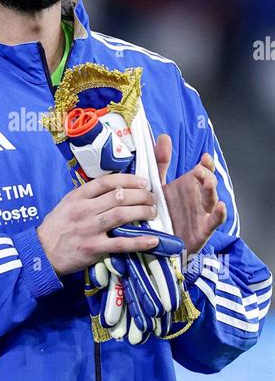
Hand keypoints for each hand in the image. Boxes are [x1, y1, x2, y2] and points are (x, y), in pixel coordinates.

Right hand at [37, 174, 159, 275]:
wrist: (42, 252)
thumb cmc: (56, 227)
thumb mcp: (67, 204)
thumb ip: (86, 195)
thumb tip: (112, 187)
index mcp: (77, 197)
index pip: (106, 182)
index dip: (128, 179)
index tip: (142, 181)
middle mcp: (84, 210)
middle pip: (119, 196)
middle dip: (141, 195)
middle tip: (151, 198)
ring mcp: (90, 229)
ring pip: (122, 215)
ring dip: (142, 212)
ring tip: (153, 212)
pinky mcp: (94, 248)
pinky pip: (121, 244)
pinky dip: (140, 241)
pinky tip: (153, 239)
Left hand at [154, 134, 226, 254]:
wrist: (164, 243)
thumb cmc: (165, 212)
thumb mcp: (160, 186)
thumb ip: (161, 163)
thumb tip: (164, 136)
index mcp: (190, 186)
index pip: (202, 170)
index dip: (206, 164)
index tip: (205, 157)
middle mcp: (198, 197)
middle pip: (209, 183)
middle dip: (207, 175)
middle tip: (200, 170)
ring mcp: (202, 213)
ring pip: (211, 199)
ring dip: (211, 190)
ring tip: (209, 182)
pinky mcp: (203, 230)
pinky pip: (214, 221)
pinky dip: (219, 214)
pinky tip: (220, 207)